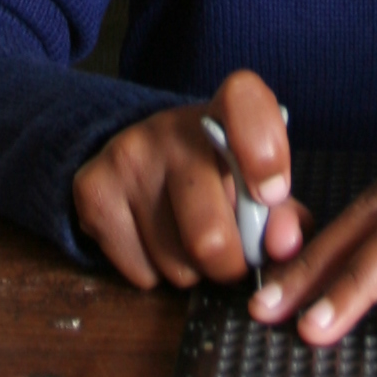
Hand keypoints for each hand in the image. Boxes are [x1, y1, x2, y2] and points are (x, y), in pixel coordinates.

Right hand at [73, 67, 307, 289]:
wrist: (139, 156)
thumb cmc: (215, 174)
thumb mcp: (254, 180)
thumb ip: (282, 214)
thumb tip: (284, 244)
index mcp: (224, 109)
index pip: (247, 102)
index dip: (264, 153)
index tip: (270, 195)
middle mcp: (170, 125)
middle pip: (210, 234)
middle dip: (229, 265)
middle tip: (230, 255)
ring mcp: (125, 154)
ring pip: (175, 264)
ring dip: (190, 271)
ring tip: (186, 240)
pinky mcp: (92, 189)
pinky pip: (139, 272)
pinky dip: (154, 274)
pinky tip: (153, 240)